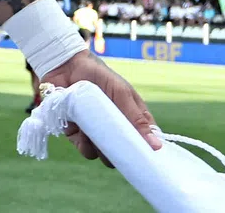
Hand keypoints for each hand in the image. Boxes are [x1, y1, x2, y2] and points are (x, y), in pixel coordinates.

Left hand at [42, 50, 160, 164]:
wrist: (66, 66)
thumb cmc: (99, 75)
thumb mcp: (122, 93)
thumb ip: (137, 119)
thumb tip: (157, 146)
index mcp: (131, 118)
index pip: (144, 141)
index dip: (146, 151)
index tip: (146, 157)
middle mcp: (115, 129)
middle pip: (124, 154)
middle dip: (120, 154)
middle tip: (114, 145)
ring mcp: (96, 133)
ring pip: (105, 156)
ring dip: (101, 149)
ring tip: (94, 131)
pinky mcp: (78, 136)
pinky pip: (86, 151)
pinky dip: (86, 146)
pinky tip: (82, 132)